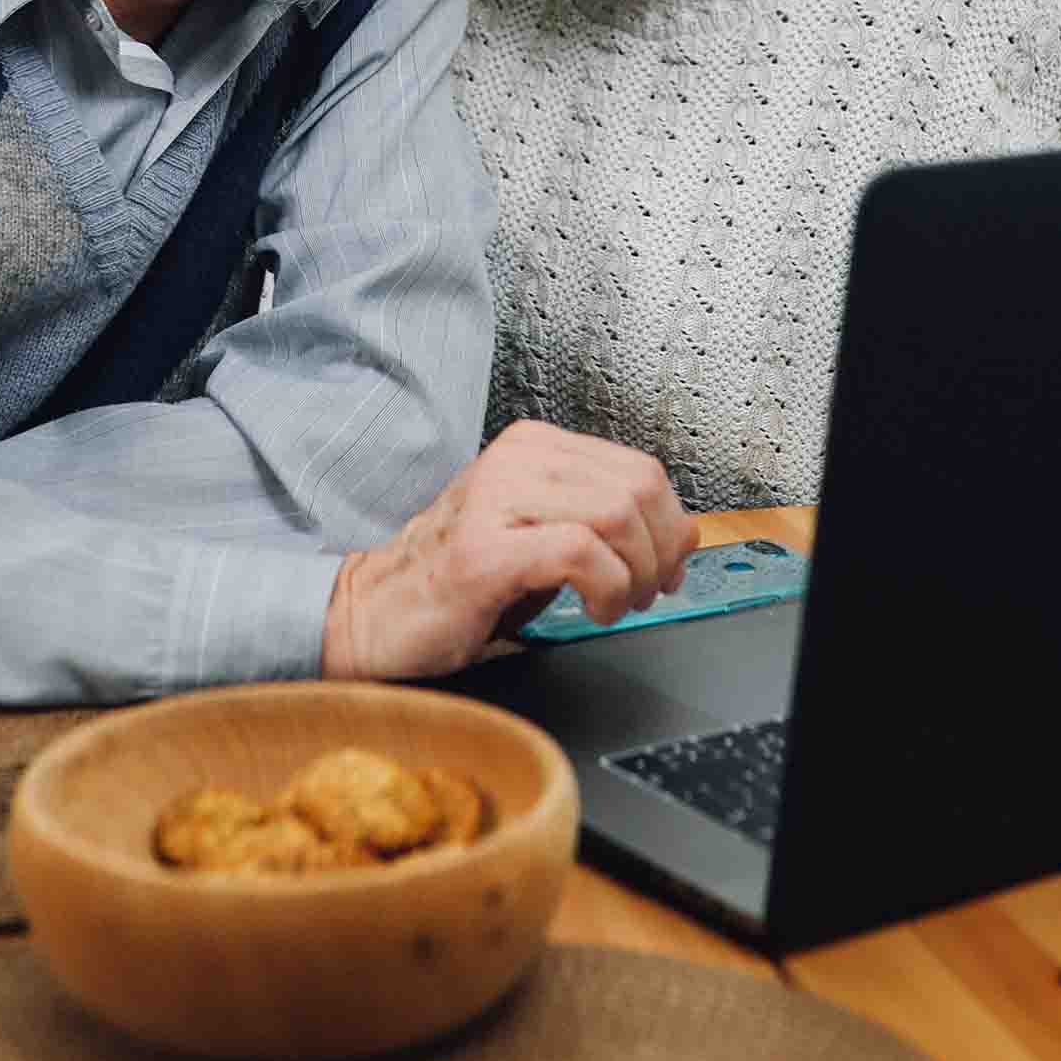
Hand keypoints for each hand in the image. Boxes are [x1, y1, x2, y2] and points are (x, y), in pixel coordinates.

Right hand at [321, 420, 696, 679]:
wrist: (375, 613)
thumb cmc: (462, 581)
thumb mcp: (548, 537)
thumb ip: (611, 525)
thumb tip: (685, 534)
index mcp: (533, 446)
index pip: (641, 468)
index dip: (671, 525)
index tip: (666, 569)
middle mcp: (515, 458)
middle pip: (637, 489)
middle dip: (660, 553)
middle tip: (645, 594)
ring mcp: (495, 499)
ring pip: (615, 514)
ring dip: (635, 574)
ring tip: (615, 604)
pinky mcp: (482, 550)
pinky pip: (578, 553)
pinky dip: (606, 589)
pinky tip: (593, 610)